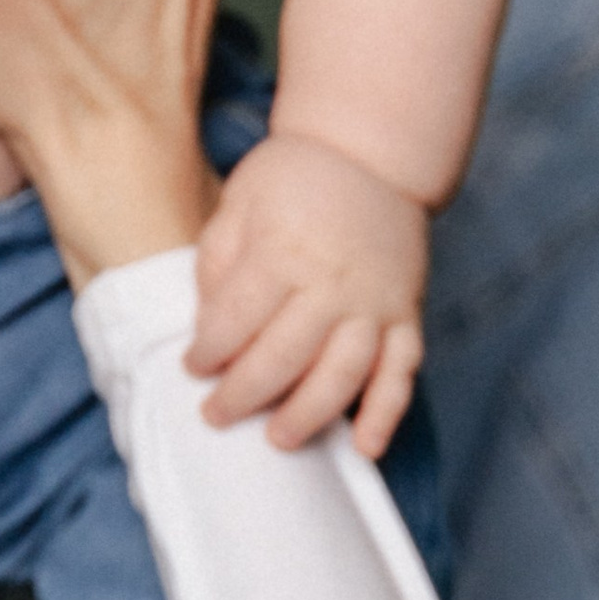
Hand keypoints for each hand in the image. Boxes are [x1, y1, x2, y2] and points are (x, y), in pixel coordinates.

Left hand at [188, 131, 427, 455]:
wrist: (372, 152)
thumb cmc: (293, 178)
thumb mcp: (238, 203)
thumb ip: (217, 264)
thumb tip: (209, 330)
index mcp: (283, 252)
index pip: (236, 319)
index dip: (208, 352)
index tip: (192, 368)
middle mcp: (332, 282)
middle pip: (284, 356)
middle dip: (244, 394)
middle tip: (215, 416)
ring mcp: (374, 302)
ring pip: (343, 374)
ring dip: (309, 414)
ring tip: (278, 439)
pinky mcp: (406, 315)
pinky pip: (401, 372)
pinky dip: (386, 414)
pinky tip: (365, 447)